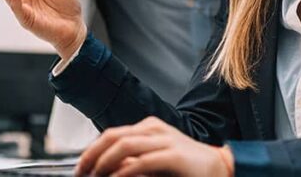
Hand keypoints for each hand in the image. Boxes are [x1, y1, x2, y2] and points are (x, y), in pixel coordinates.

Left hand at [75, 117, 232, 176]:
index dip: (91, 151)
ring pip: (123, 144)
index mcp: (148, 128)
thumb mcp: (154, 162)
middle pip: (112, 136)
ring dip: (103, 162)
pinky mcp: (173, 156)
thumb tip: (107, 169)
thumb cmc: (187, 168)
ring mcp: (164, 140)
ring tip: (94, 176)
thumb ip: (133, 163)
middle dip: (91, 155)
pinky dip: (124, 171)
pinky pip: (142, 161)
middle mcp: (154, 129)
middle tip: (81, 173)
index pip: (111, 134)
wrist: (220, 168)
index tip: (81, 168)